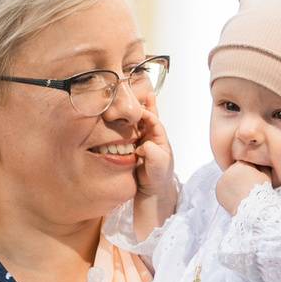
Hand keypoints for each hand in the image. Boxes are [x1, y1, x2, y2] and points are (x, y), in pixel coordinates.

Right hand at [134, 101, 178, 222]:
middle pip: (148, 117)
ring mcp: (142, 142)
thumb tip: (142, 145)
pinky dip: (125, 125)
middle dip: (145, 105)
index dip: (148, 113)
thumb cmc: (159, 176)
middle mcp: (152, 138)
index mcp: (160, 139)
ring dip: (135, 113)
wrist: (152, 189)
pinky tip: (120, 118)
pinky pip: (129, 133)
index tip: (138, 109)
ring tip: (131, 100)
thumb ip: (152, 151)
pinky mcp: (133, 148)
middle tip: (143, 92)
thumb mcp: (159, 162)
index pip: (154, 121)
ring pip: (138, 124)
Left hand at [214, 162, 267, 214]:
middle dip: (240, 177)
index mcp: (240, 164)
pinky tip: (236, 199)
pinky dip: (228, 193)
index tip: (253, 179)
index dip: (250, 171)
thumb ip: (261, 166)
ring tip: (242, 195)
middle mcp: (229, 170)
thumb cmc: (262, 192)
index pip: (244, 163)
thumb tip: (258, 162)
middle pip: (235, 171)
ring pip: (228, 180)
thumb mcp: (266, 175)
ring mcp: (221, 181)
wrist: (253, 210)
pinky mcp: (218, 191)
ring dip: (233, 185)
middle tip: (248, 188)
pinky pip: (223, 190)